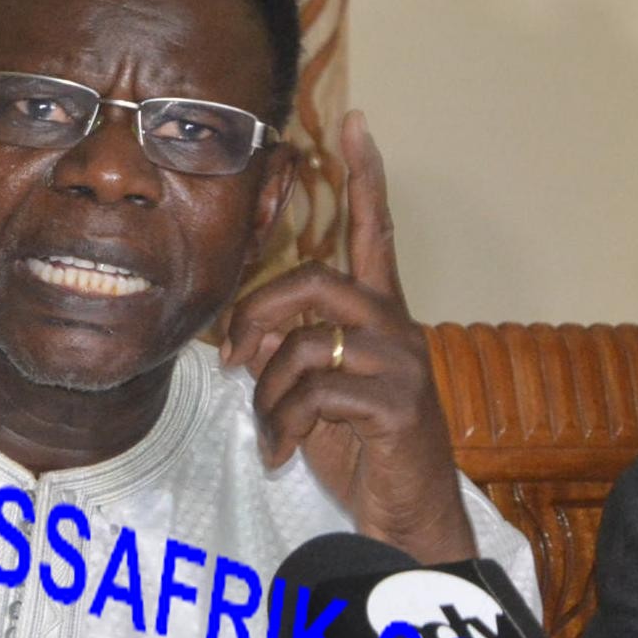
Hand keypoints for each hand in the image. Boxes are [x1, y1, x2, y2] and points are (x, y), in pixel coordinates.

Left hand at [222, 110, 475, 563]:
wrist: (406, 516)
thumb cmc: (360, 451)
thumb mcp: (314, 393)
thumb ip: (287, 350)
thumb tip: (244, 334)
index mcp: (380, 316)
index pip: (375, 232)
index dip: (365, 177)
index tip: (354, 122)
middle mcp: (398, 328)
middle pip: (315, 280)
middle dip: (256, 313)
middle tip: (231, 360)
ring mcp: (402, 365)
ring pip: (305, 343)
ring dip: (266, 392)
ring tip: (269, 428)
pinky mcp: (398, 406)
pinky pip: (315, 395)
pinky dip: (282, 427)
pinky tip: (283, 453)